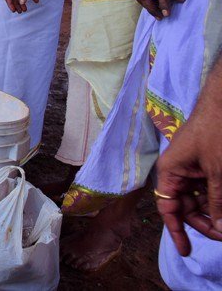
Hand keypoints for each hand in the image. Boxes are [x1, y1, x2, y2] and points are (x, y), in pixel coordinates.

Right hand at [156, 102, 221, 255]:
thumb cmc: (215, 133)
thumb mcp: (217, 172)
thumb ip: (218, 202)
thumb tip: (221, 229)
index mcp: (170, 173)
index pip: (168, 208)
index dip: (176, 231)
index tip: (186, 251)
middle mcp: (178, 172)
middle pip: (186, 207)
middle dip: (205, 223)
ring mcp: (193, 168)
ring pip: (201, 199)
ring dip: (215, 211)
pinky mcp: (206, 165)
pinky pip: (210, 188)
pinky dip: (218, 199)